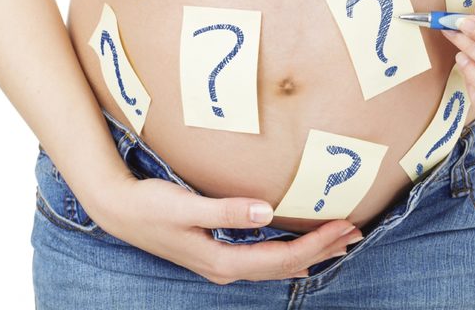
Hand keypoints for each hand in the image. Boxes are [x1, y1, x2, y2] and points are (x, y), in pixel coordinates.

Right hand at [90, 173, 362, 284]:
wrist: (119, 210)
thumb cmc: (150, 205)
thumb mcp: (185, 206)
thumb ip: (225, 210)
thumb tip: (266, 212)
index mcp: (222, 260)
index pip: (281, 258)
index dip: (316, 244)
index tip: (344, 227)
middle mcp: (225, 269)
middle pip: (284, 265)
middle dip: (322, 250)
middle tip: (355, 233)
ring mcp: (221, 264)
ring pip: (275, 264)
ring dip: (309, 253)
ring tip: (338, 242)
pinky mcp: (216, 252)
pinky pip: (263, 259)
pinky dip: (288, 254)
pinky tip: (298, 251)